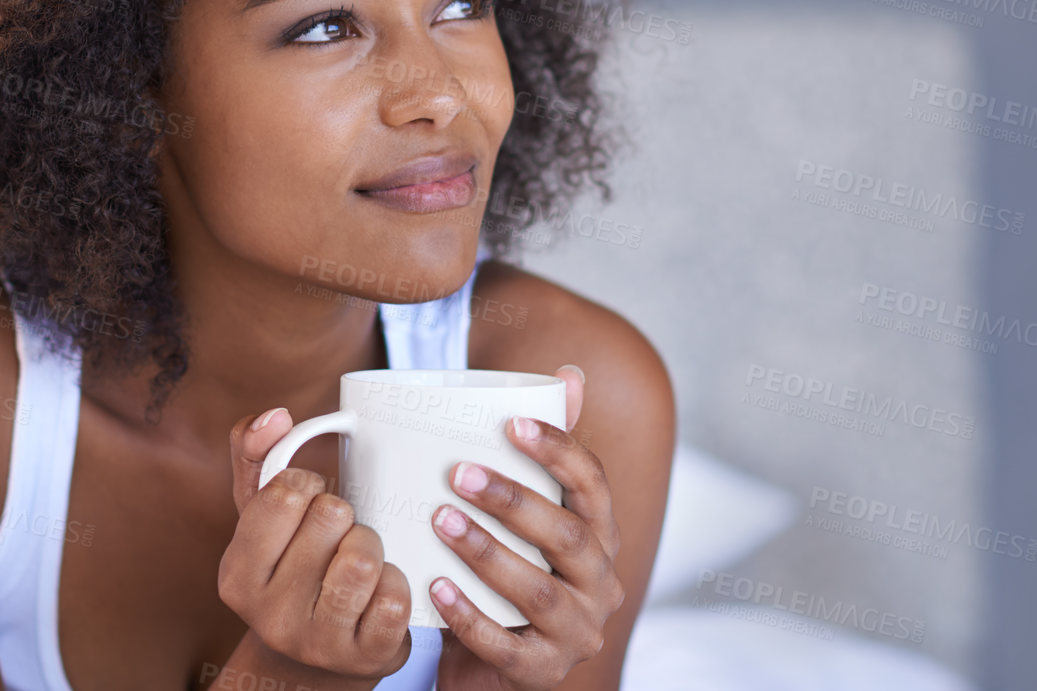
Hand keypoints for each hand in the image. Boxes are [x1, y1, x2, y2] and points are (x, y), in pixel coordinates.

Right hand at [217, 407, 414, 687]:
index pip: (285, 492)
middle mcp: (268, 616)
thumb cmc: (294, 567)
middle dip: (344, 515)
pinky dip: (396, 582)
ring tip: (359, 558)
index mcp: (236, 574)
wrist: (322, 655)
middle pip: (332, 516)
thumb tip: (274, 415)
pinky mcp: (365, 657)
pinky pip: (395, 596)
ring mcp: (317, 642)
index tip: (308, 502)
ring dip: (372, 544)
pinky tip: (378, 591)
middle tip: (336, 536)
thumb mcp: (263, 516)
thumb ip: (256, 456)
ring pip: (364, 556)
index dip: (309, 484)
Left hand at [428, 365, 624, 690]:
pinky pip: (506, 645)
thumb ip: (542, 453)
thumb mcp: (528, 518)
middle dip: (514, 500)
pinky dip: (469, 616)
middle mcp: (601, 584)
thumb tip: (568, 374)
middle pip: (569, 537)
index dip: (559, 451)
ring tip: (439, 520)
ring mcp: (576, 633)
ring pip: (537, 590)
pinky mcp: (541, 672)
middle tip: (458, 473)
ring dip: (486, 551)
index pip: (594, 486)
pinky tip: (434, 588)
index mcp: (601, 537)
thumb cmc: (507, 574)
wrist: (490, 665)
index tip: (513, 423)